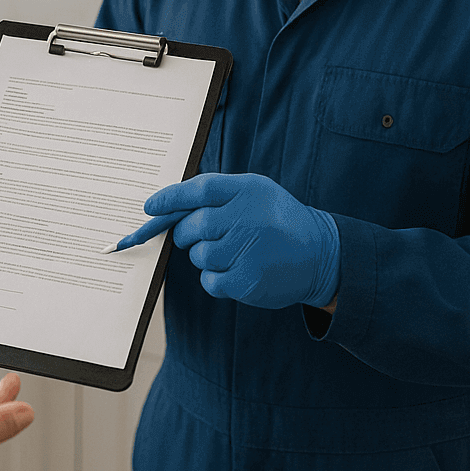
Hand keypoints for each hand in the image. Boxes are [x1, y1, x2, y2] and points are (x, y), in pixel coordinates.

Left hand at [116, 173, 339, 309]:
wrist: (319, 255)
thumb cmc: (277, 221)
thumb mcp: (256, 193)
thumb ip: (217, 195)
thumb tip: (168, 206)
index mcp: (248, 190)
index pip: (200, 189)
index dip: (171, 198)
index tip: (150, 207)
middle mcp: (249, 218)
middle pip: (193, 227)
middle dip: (187, 233)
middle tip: (200, 234)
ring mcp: (249, 251)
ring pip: (199, 255)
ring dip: (204, 256)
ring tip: (231, 251)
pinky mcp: (248, 281)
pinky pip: (210, 280)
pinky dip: (215, 277)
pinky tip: (237, 269)